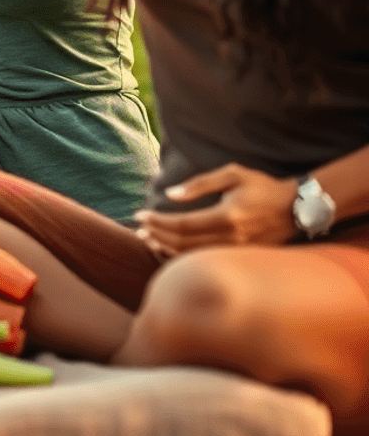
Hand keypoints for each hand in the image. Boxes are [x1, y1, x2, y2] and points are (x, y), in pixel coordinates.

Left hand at [134, 164, 298, 255]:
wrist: (297, 208)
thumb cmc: (262, 186)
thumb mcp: (232, 174)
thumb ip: (199, 184)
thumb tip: (170, 194)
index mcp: (227, 217)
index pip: (182, 225)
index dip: (158, 221)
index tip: (140, 215)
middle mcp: (232, 239)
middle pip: (184, 243)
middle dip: (157, 235)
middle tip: (138, 228)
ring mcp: (238, 253)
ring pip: (194, 257)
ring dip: (167, 248)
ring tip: (148, 239)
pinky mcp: (242, 259)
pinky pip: (206, 260)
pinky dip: (184, 256)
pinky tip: (169, 249)